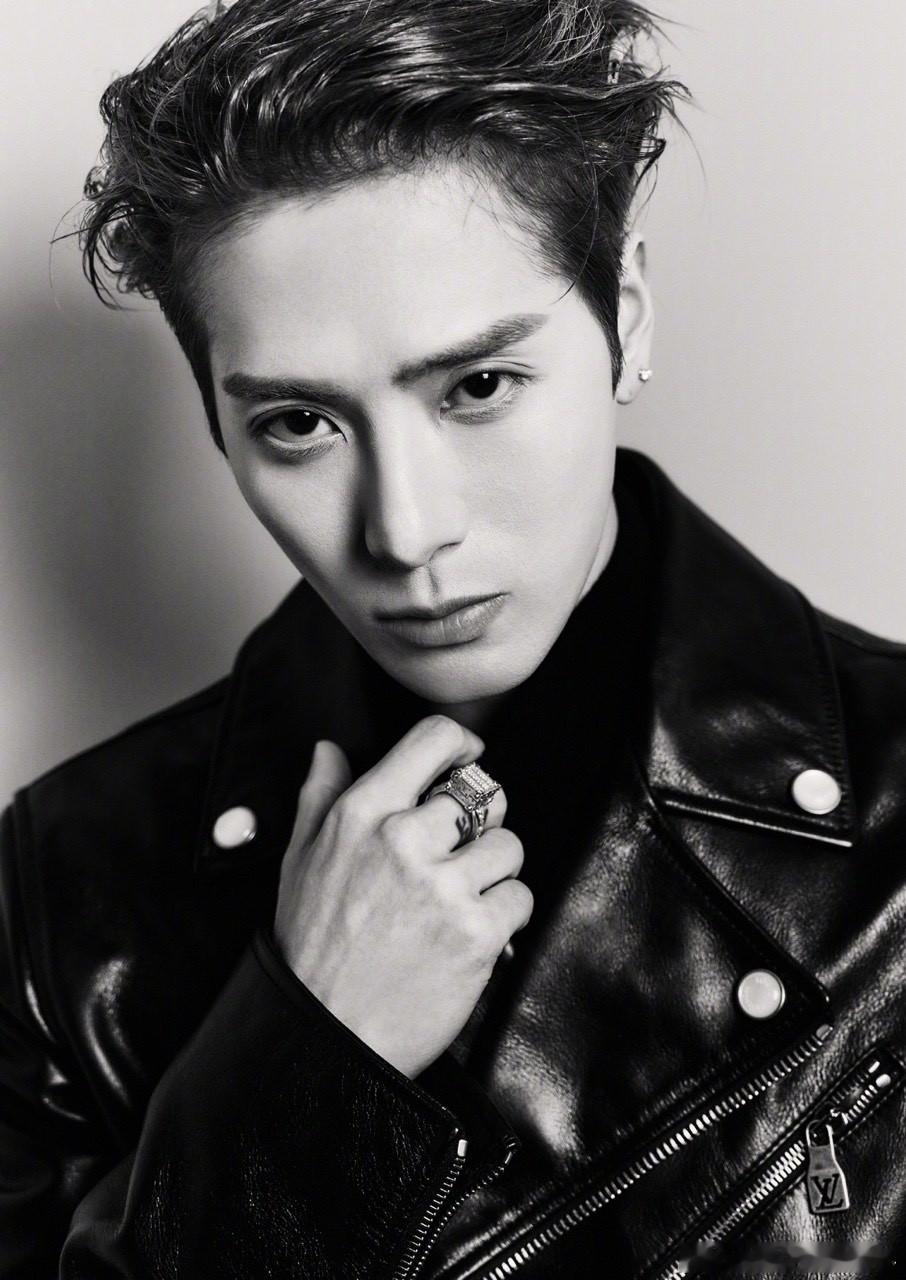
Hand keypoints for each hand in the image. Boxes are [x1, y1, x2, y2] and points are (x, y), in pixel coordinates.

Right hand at [273, 715, 532, 1078]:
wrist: (325, 1039)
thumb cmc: (310, 950)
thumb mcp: (298, 862)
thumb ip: (319, 797)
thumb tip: (329, 748)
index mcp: (362, 812)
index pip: (434, 739)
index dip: (463, 748)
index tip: (466, 765)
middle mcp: (404, 839)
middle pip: (485, 794)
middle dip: (480, 824)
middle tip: (459, 857)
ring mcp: (444, 886)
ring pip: (509, 846)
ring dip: (494, 873)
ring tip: (460, 902)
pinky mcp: (477, 932)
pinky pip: (520, 897)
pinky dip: (505, 917)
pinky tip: (473, 934)